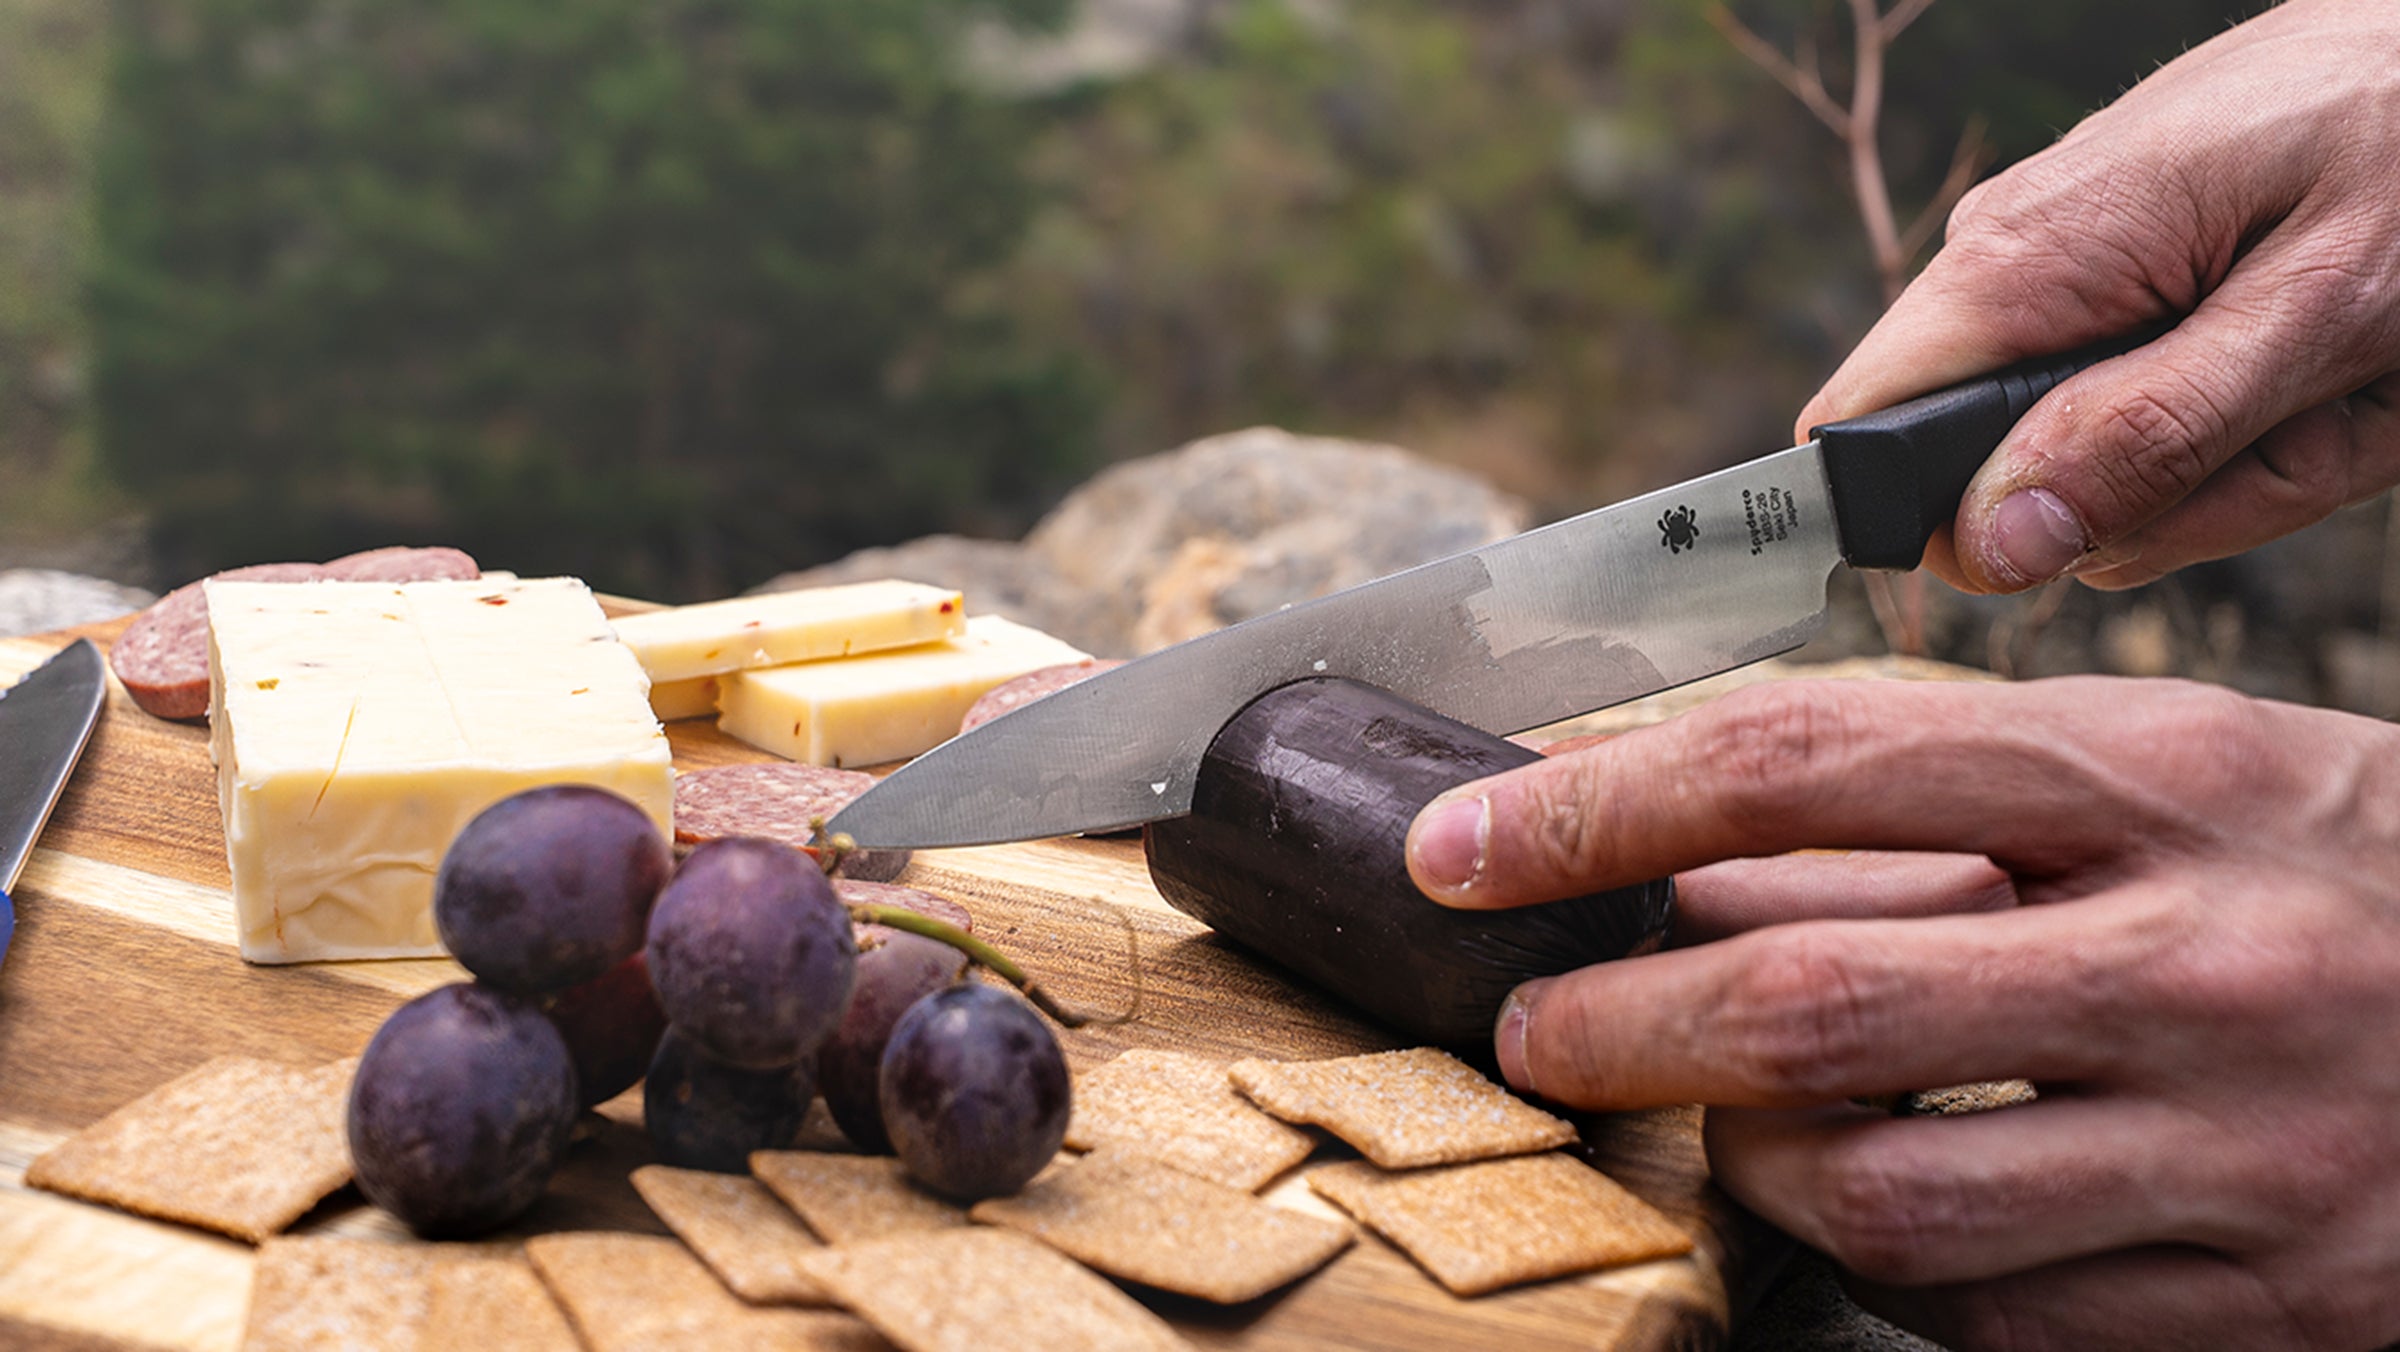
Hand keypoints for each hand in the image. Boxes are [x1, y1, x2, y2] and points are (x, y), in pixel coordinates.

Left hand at [1405, 677, 2399, 1348]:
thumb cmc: (2348, 874)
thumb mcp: (2171, 779)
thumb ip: (1930, 819)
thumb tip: (1676, 861)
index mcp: (2165, 780)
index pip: (1807, 764)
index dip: (1599, 805)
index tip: (1467, 841)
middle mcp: (2204, 965)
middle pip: (1810, 1006)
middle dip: (1616, 1024)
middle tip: (1535, 1028)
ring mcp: (2245, 1157)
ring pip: (1883, 1199)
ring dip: (1749, 1164)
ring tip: (1727, 1122)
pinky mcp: (2273, 1307)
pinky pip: (1998, 1324)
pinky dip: (1893, 1271)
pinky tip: (1877, 1210)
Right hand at [1799, 0, 2399, 593]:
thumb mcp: (2316, 317)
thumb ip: (2150, 438)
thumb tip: (1987, 543)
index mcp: (2022, 263)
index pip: (1853, 439)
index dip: (1940, 530)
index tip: (2079, 541)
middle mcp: (2009, 259)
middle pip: (1990, 478)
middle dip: (2151, 505)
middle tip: (2290, 438)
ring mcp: (2058, 267)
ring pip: (2081, 457)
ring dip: (2223, 467)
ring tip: (2328, 384)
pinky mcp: (2114, 276)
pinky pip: (2134, 406)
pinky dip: (2242, 421)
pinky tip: (2313, 362)